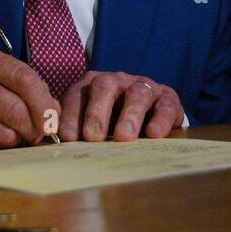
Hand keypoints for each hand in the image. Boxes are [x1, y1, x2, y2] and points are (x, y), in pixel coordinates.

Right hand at [0, 41, 59, 149]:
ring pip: (4, 131)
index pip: (25, 78)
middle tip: (38, 135)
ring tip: (14, 136)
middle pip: (17, 108)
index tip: (52, 118)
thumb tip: (53, 112)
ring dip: (16, 140)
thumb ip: (18, 84)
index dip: (44, 102)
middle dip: (35, 127)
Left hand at [58, 71, 183, 141]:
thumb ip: (79, 133)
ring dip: (129, 115)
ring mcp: (143, 86)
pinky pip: (164, 104)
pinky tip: (154, 134)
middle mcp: (117, 81)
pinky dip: (160, 119)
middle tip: (93, 137)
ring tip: (123, 137)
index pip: (77, 94)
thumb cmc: (114, 123)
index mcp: (92, 85)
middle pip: (104, 86)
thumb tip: (63, 150)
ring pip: (136, 93)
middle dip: (96, 111)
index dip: (71, 115)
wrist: (153, 114)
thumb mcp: (95, 125)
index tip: (68, 138)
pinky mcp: (167, 98)